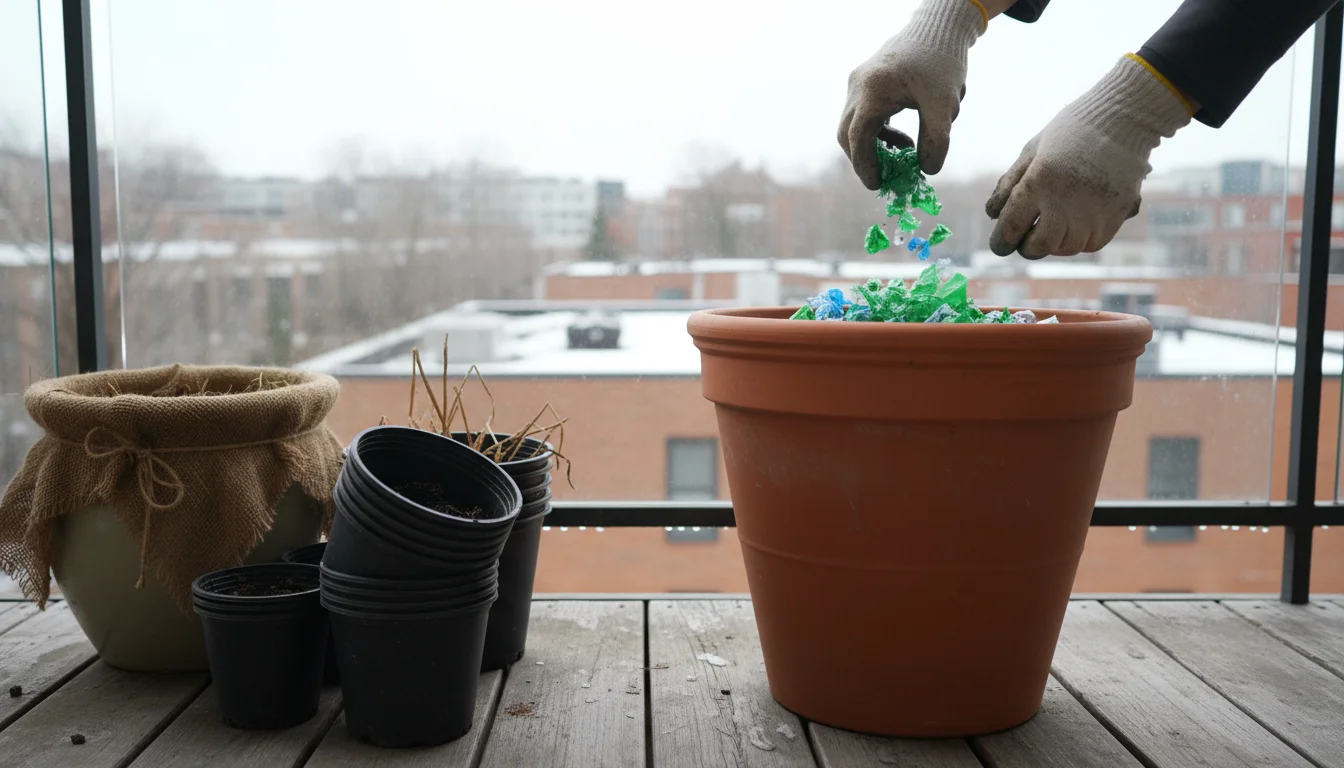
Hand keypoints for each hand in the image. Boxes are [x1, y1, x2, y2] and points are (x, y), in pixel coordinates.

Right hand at [838, 0, 985, 186]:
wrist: (938, 28)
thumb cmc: (942, 63)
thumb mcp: (945, 105)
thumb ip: (936, 139)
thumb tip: (927, 171)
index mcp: (873, 91)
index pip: (858, 137)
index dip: (865, 165)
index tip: (878, 185)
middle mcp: (858, 86)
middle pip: (847, 134)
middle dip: (864, 160)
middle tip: (886, 178)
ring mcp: (858, 83)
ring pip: (853, 125)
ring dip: (872, 146)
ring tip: (903, 155)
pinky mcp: (865, 82)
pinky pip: (862, 115)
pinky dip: (877, 133)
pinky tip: (902, 139)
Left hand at [986, 55, 1191, 258]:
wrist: (1123, 119)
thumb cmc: (1070, 132)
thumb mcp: (1032, 150)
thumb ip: (1009, 184)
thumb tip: (993, 215)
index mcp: (1038, 183)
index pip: (1011, 228)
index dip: (1001, 242)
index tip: (1000, 245)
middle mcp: (1064, 202)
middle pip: (1039, 247)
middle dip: (1028, 247)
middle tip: (1027, 239)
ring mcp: (1092, 212)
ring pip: (1066, 248)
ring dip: (1055, 242)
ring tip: (1053, 226)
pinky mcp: (1115, 216)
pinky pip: (1092, 244)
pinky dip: (1080, 240)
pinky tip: (1076, 223)